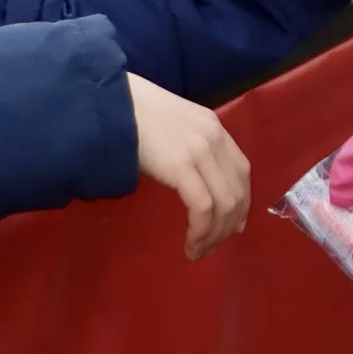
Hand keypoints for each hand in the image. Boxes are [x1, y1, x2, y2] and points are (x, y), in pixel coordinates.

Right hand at [127, 75, 255, 259]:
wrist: (109, 102)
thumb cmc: (131, 114)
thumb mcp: (171, 128)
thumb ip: (187, 150)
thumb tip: (189, 182)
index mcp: (214, 127)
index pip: (241, 171)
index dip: (242, 203)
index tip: (235, 226)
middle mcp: (215, 138)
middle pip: (237, 191)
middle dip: (228, 225)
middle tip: (212, 246)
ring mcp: (200, 151)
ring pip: (224, 204)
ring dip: (214, 234)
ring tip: (199, 251)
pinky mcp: (182, 166)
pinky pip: (203, 207)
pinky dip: (201, 231)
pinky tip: (191, 244)